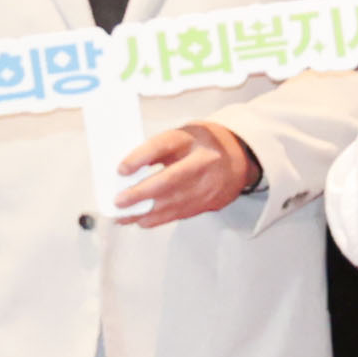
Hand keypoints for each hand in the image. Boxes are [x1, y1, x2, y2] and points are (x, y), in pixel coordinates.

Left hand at [114, 121, 261, 226]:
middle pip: (169, 179)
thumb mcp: (181, 136)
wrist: (239, 158)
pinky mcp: (209, 202)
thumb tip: (126, 172)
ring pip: (173, 202)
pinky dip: (157, 219)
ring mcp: (208, 184)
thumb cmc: (201, 145)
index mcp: (191, 139)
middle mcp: (203, 161)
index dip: (141, 158)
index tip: (121, 170)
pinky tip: (141, 220)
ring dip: (145, 212)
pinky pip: (179, 214)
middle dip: (141, 193)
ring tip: (123, 216)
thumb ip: (156, 151)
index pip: (163, 146)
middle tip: (119, 201)